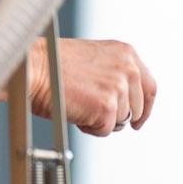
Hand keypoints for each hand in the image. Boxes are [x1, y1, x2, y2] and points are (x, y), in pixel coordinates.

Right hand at [28, 38, 156, 136]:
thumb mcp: (94, 59)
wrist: (33, 68)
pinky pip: (105, 130)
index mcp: (126, 53)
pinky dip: (89, 128)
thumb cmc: (53, 64)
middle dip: (118, 116)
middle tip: (93, 112)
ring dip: (101, 120)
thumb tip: (124, 99)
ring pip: (121, 121)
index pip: (149, 87)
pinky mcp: (108, 107)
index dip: (144, 108)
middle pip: (137, 108)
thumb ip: (114, 73)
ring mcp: (119, 88)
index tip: (138, 119)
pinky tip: (76, 111)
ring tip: (79, 104)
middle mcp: (128, 68)